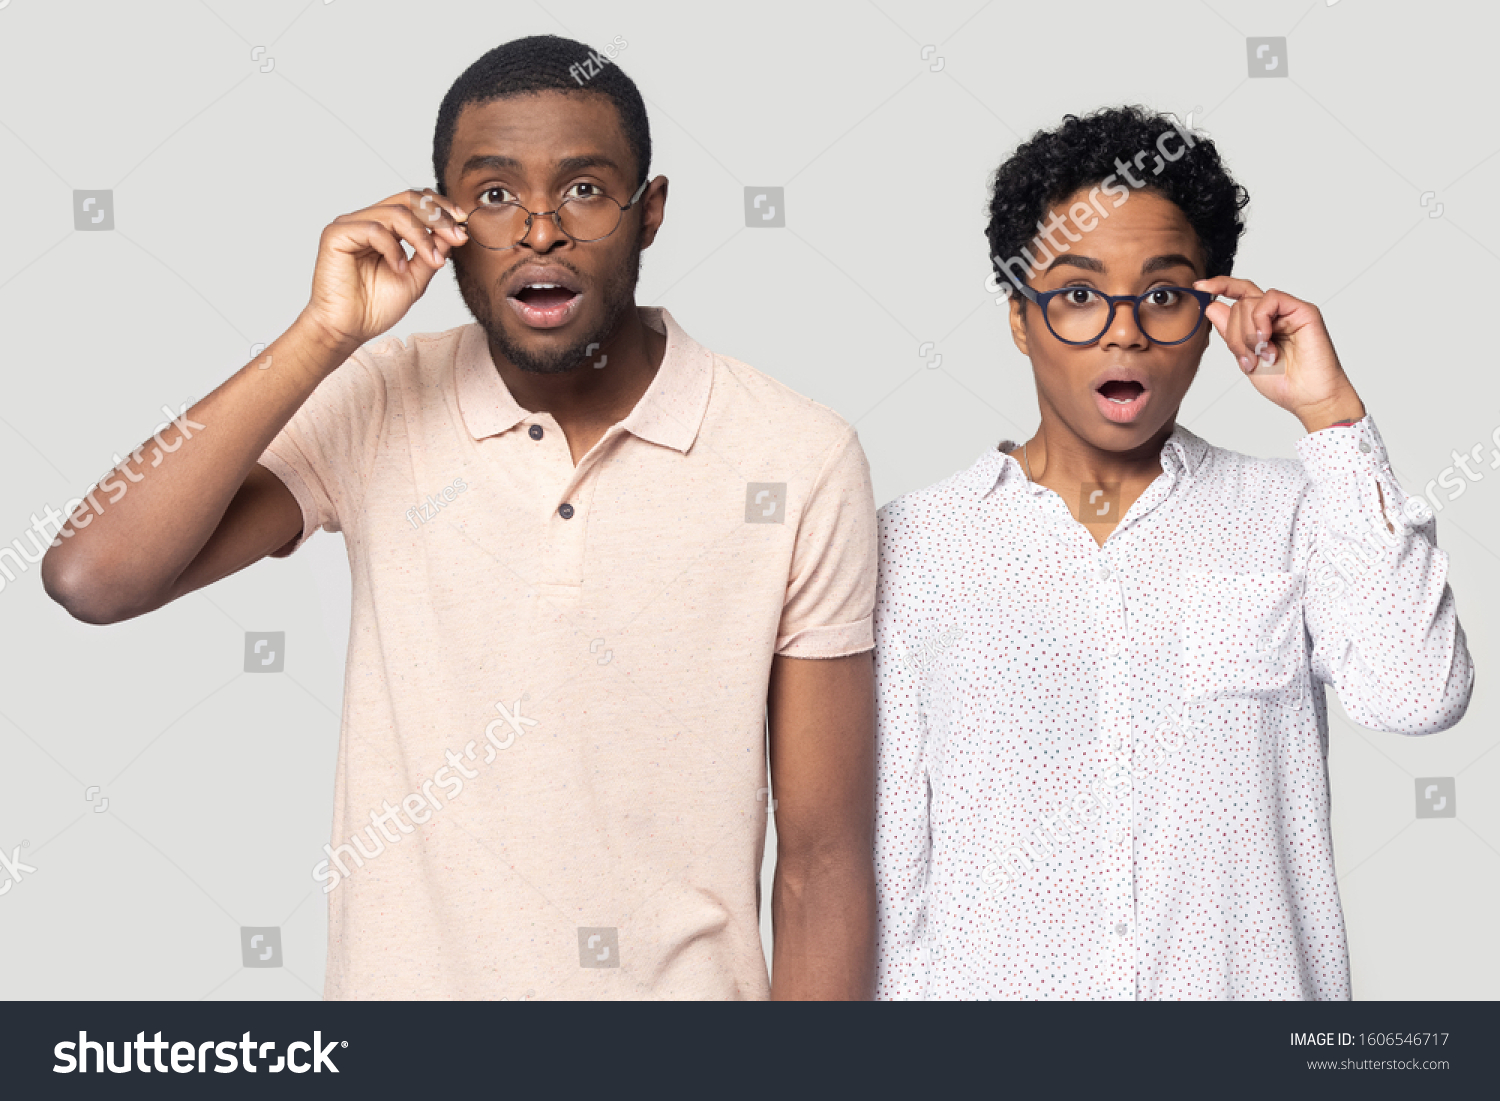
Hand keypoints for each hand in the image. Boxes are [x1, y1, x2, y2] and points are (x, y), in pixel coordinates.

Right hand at [300, 188, 468, 359]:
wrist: (348, 329)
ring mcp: (350, 225)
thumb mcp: (415, 278)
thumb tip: (454, 233)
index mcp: (385, 228)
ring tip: (433, 261)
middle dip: (437, 216)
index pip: (414, 203)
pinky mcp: (336, 234)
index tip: (463, 221)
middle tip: (456, 235)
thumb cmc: (375, 307)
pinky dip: (393, 249)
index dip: (440, 207)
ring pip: (395, 213)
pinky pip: (373, 229)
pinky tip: (399, 268)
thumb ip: (432, 253)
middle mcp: (367, 221)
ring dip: (421, 237)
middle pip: (407, 199)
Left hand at [1194, 276, 1365, 432]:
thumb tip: (1211, 306)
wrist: (1308, 397)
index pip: (1239, 296)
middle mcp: (1275, 315)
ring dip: (1247, 333)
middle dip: (1234, 334)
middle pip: (1239, 304)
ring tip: (1262, 355)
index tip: (1200, 286)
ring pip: (1250, 302)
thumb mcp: (1245, 358)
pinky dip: (1261, 319)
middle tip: (1248, 359)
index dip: (1220, 286)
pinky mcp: (1303, 310)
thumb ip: (1230, 333)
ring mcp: (1289, 311)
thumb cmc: (1283, 383)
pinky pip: (1271, 299)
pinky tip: (1266, 339)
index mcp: (1261, 324)